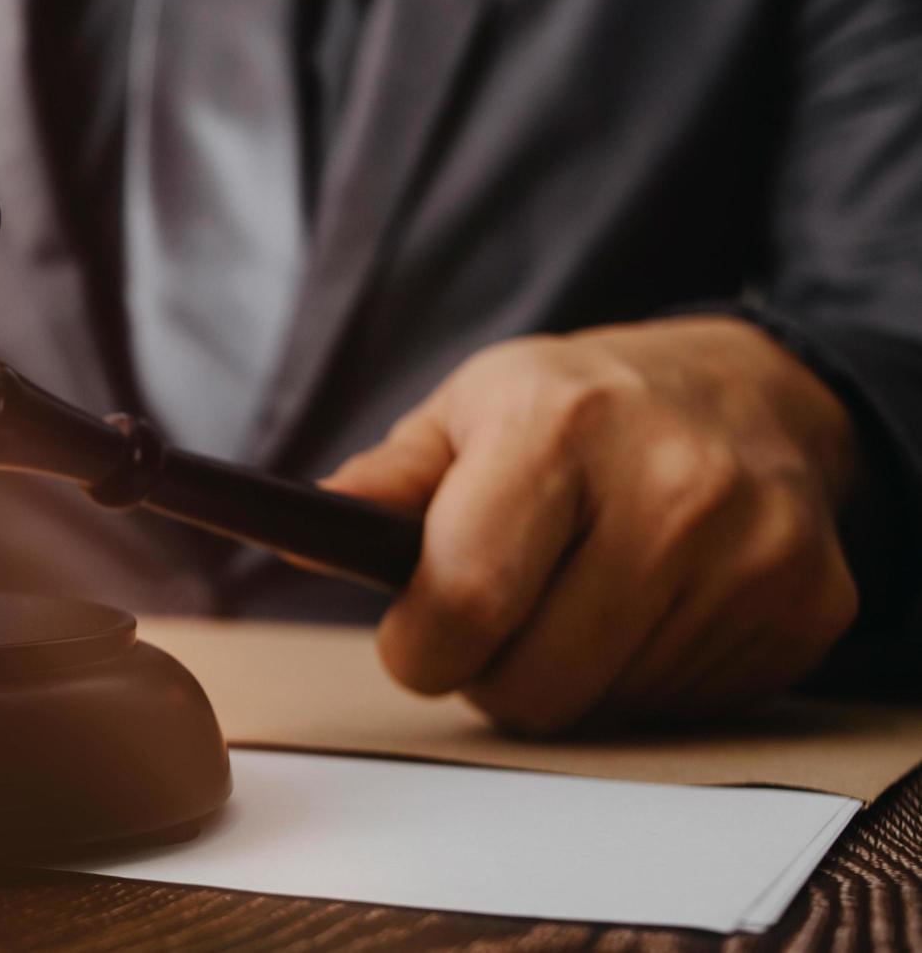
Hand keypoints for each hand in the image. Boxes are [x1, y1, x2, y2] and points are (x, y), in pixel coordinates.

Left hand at [320, 315, 861, 734]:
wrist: (753, 392)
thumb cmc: (582, 407)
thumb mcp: (470, 408)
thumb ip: (381, 483)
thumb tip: (293, 533)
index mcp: (560, 427)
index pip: (465, 599)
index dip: (419, 646)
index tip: (416, 638)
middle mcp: (672, 486)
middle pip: (534, 683)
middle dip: (491, 671)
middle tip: (503, 617)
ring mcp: (752, 550)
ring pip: (605, 708)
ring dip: (571, 675)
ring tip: (582, 597)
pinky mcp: (808, 605)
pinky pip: (684, 709)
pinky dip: (648, 679)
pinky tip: (655, 606)